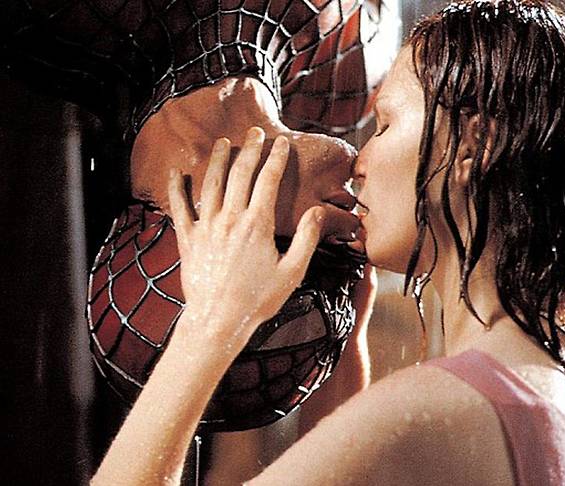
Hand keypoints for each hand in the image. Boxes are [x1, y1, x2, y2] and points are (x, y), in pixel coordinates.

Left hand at [167, 127, 325, 339]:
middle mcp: (230, 219)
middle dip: (249, 149)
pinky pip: (179, 207)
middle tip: (255, 133)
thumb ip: (307, 239)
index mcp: (257, 224)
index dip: (276, 158)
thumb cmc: (257, 299)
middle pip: (240, 173)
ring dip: (218, 159)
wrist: (218, 320)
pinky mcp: (188, 239)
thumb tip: (318, 212)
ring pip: (211, 183)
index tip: (282, 143)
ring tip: (224, 142)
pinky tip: (176, 172)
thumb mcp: (292, 272)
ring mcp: (206, 227)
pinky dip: (177, 188)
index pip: (268, 180)